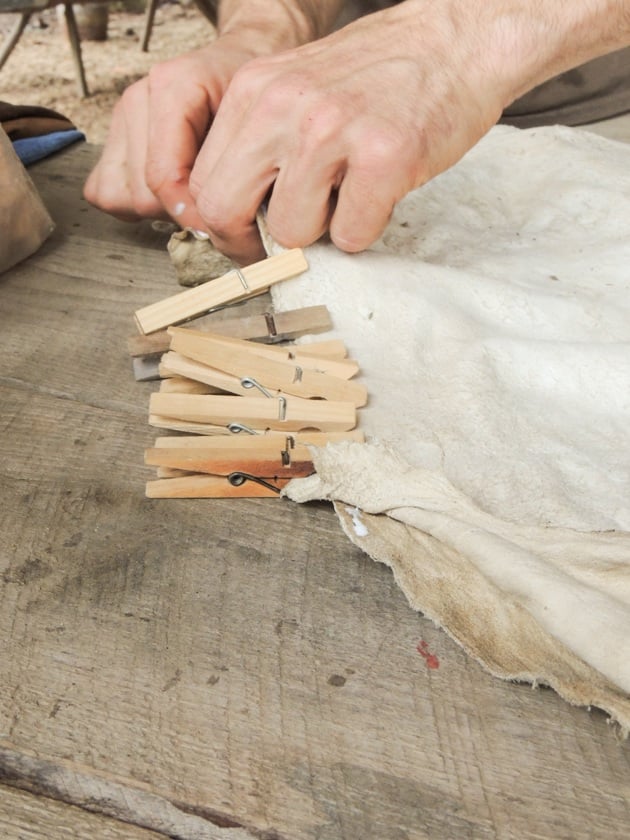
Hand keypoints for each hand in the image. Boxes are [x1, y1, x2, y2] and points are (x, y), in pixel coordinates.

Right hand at [83, 36, 269, 233]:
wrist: (242, 66)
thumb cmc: (256, 100)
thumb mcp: (263, 129)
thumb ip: (239, 168)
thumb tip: (221, 223)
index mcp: (175, 87)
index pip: (165, 176)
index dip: (192, 215)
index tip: (217, 230)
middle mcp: (139, 97)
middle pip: (143, 194)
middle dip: (179, 210)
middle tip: (211, 202)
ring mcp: (121, 117)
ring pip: (121, 197)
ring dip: (159, 208)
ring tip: (192, 193)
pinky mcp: (112, 138)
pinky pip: (106, 193)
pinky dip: (133, 204)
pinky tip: (167, 192)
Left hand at [187, 1, 509, 263]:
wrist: (454, 42)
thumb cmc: (378, 76)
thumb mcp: (294, 90)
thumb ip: (258, 143)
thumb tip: (236, 220)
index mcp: (252, 92)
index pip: (202, 186)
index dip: (225, 227)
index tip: (251, 237)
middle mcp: (281, 107)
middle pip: (225, 212)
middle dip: (255, 244)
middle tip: (289, 243)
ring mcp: (332, 130)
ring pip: (291, 232)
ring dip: (321, 232)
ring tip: (349, 197)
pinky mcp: (384, 156)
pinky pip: (351, 235)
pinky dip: (365, 229)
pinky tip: (379, 194)